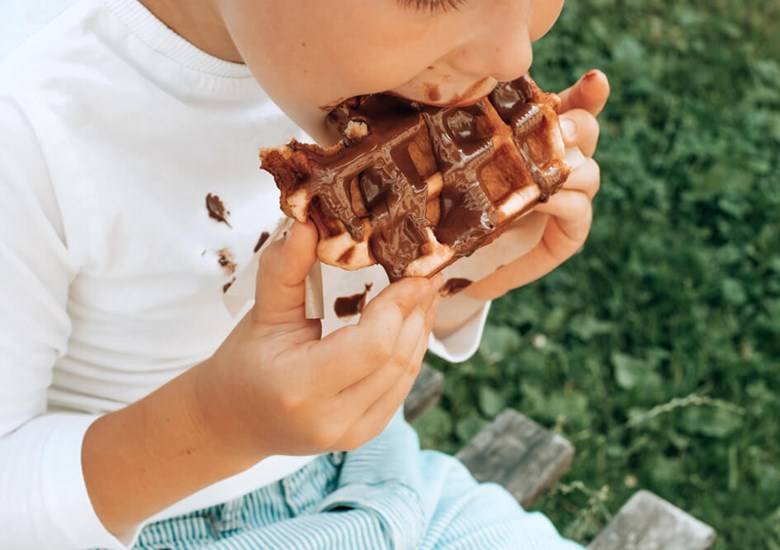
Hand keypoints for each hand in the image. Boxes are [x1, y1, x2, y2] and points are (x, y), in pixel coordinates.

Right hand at [192, 222, 440, 459]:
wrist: (233, 421)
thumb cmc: (242, 364)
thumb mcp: (262, 312)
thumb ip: (285, 267)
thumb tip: (310, 221)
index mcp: (300, 387)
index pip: (372, 345)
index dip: (399, 305)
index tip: (413, 272)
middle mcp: (331, 420)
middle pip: (396, 359)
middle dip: (416, 312)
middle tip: (426, 274)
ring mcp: (351, 433)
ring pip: (406, 375)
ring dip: (420, 330)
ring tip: (424, 293)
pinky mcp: (364, 434)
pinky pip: (401, 388)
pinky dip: (410, 352)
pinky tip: (412, 324)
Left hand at [464, 69, 610, 300]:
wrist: (461, 264)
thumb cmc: (458, 209)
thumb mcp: (456, 169)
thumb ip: (463, 139)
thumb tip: (447, 103)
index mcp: (539, 138)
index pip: (571, 107)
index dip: (588, 93)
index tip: (596, 79)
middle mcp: (561, 163)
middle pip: (586, 131)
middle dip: (578, 124)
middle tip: (562, 127)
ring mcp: (570, 197)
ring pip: (588, 171)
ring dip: (570, 167)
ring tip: (551, 166)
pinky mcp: (570, 232)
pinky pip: (578, 209)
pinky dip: (564, 202)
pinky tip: (546, 199)